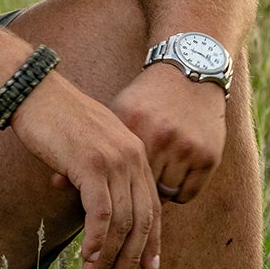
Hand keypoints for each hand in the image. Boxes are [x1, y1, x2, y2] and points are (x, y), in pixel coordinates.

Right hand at [9, 73, 161, 268]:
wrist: (35, 91)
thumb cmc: (56, 117)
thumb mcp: (89, 144)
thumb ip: (99, 172)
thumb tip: (94, 208)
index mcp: (135, 151)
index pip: (152, 204)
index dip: (152, 240)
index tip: (147, 267)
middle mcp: (132, 156)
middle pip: (143, 218)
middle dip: (133, 256)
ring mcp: (114, 160)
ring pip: (122, 221)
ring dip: (109, 255)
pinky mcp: (91, 165)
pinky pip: (100, 214)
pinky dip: (96, 239)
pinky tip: (87, 254)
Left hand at [113, 62, 228, 205]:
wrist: (191, 74)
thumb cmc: (150, 97)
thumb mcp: (121, 108)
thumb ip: (99, 143)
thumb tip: (61, 182)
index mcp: (133, 123)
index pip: (116, 172)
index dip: (115, 182)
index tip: (114, 183)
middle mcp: (161, 136)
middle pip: (141, 186)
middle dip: (138, 188)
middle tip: (137, 183)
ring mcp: (186, 147)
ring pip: (166, 193)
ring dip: (160, 189)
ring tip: (158, 173)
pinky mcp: (208, 157)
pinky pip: (188, 194)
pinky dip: (180, 191)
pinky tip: (175, 176)